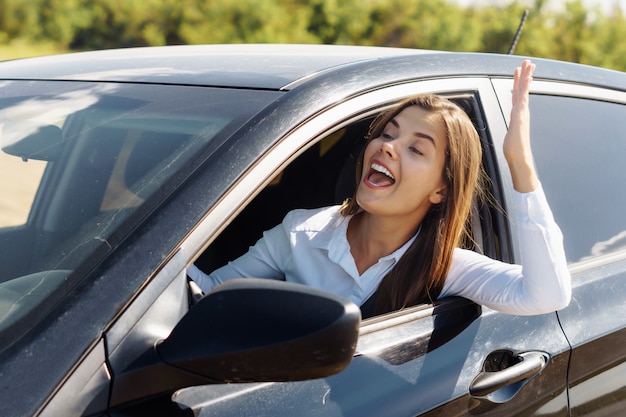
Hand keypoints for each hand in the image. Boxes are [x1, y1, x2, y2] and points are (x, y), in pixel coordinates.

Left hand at [503, 60, 538, 192]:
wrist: (519, 158)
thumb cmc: (514, 151)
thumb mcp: (509, 136)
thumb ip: (511, 131)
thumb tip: (511, 133)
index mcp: (518, 115)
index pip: (518, 96)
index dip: (519, 84)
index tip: (520, 72)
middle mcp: (522, 112)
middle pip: (523, 89)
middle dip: (525, 75)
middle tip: (528, 62)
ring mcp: (522, 113)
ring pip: (524, 90)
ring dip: (526, 76)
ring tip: (528, 63)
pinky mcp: (521, 115)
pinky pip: (523, 97)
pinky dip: (525, 86)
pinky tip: (527, 77)